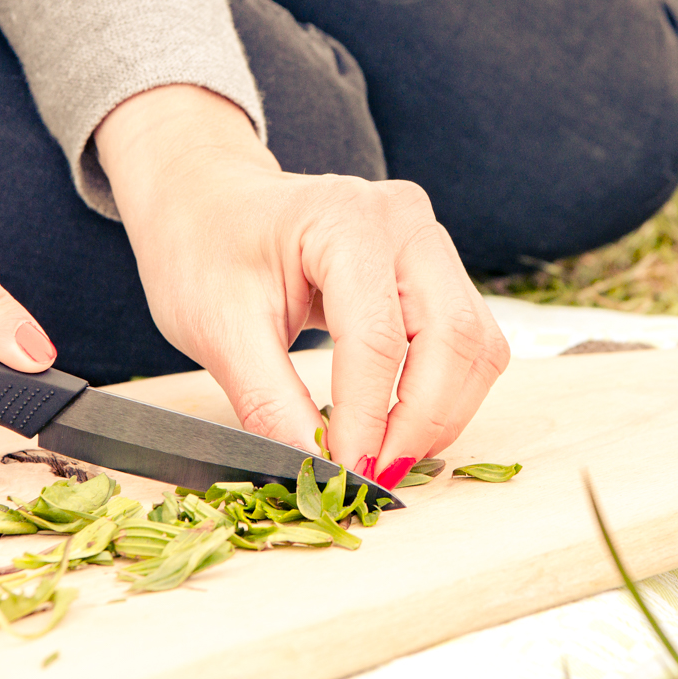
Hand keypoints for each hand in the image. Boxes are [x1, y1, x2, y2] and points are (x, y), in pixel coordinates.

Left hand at [95, 85, 508, 482]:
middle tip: (375, 477)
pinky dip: (442, 394)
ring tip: (385, 457)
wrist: (206, 201)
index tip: (346, 474)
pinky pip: (466, 342)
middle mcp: (403, 219)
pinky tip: (397, 425)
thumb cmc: (203, 248)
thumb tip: (319, 469)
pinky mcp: (434, 269)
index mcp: (343, 217)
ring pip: (474, 345)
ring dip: (440, 413)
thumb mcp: (219, 329)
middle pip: (452, 338)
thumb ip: (270, 402)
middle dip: (420, 422)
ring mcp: (427, 240)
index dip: (367, 419)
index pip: (377, 338)